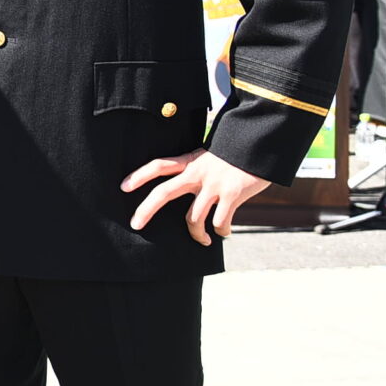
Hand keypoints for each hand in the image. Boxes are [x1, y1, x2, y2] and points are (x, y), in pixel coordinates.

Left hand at [121, 148, 272, 245]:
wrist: (261, 145)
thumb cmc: (235, 155)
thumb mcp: (210, 157)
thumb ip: (196, 171)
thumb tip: (186, 192)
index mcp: (191, 161)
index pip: (159, 165)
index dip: (139, 175)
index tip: (123, 187)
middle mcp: (198, 173)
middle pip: (164, 192)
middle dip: (146, 210)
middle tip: (135, 224)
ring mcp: (214, 184)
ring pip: (193, 218)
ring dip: (197, 234)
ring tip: (202, 240)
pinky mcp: (232, 195)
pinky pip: (219, 222)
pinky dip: (221, 232)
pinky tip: (224, 233)